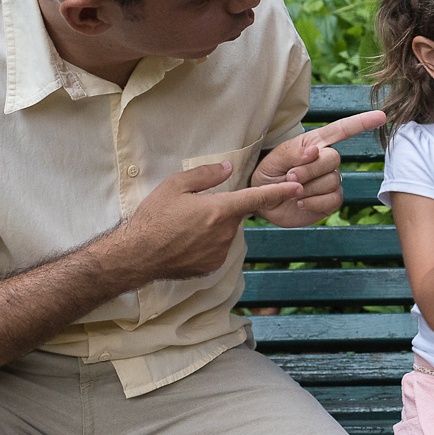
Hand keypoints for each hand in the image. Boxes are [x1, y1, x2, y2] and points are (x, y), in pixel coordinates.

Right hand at [117, 161, 302, 280]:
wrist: (136, 255)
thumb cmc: (153, 217)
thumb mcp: (174, 185)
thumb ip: (205, 175)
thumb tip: (227, 168)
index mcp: (219, 209)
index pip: (256, 198)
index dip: (279, 192)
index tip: (297, 188)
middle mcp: (225, 232)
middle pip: (234, 215)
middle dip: (221, 210)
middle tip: (192, 210)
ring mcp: (220, 251)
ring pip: (225, 233)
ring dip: (212, 228)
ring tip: (183, 228)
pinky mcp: (212, 266)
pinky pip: (216, 249)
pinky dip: (206, 244)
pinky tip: (184, 243)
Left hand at [252, 110, 387, 227]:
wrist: (264, 201)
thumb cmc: (267, 175)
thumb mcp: (273, 159)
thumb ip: (292, 153)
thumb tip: (316, 151)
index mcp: (314, 144)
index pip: (341, 130)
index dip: (361, 123)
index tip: (381, 116)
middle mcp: (326, 161)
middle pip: (333, 158)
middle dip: (309, 170)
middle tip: (289, 177)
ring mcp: (331, 181)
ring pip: (331, 181)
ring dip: (307, 188)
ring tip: (292, 192)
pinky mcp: (331, 201)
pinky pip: (332, 199)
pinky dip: (313, 202)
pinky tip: (300, 203)